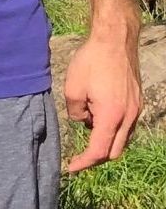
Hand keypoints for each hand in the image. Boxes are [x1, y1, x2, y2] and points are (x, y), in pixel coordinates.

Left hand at [61, 25, 143, 172]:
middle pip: (114, 151)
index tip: (70, 168)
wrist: (115, 40)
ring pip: (122, 139)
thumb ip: (75, 113)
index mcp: (112, 116)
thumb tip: (82, 121)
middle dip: (95, 157)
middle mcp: (129, 117)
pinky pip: (126, 126)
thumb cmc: (92, 62)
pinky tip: (97, 115)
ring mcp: (136, 110)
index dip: (84, 163)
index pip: (98, 151)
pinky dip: (112, 128)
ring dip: (104, 141)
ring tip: (86, 123)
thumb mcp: (72, 89)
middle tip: (78, 156)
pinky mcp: (137, 102)